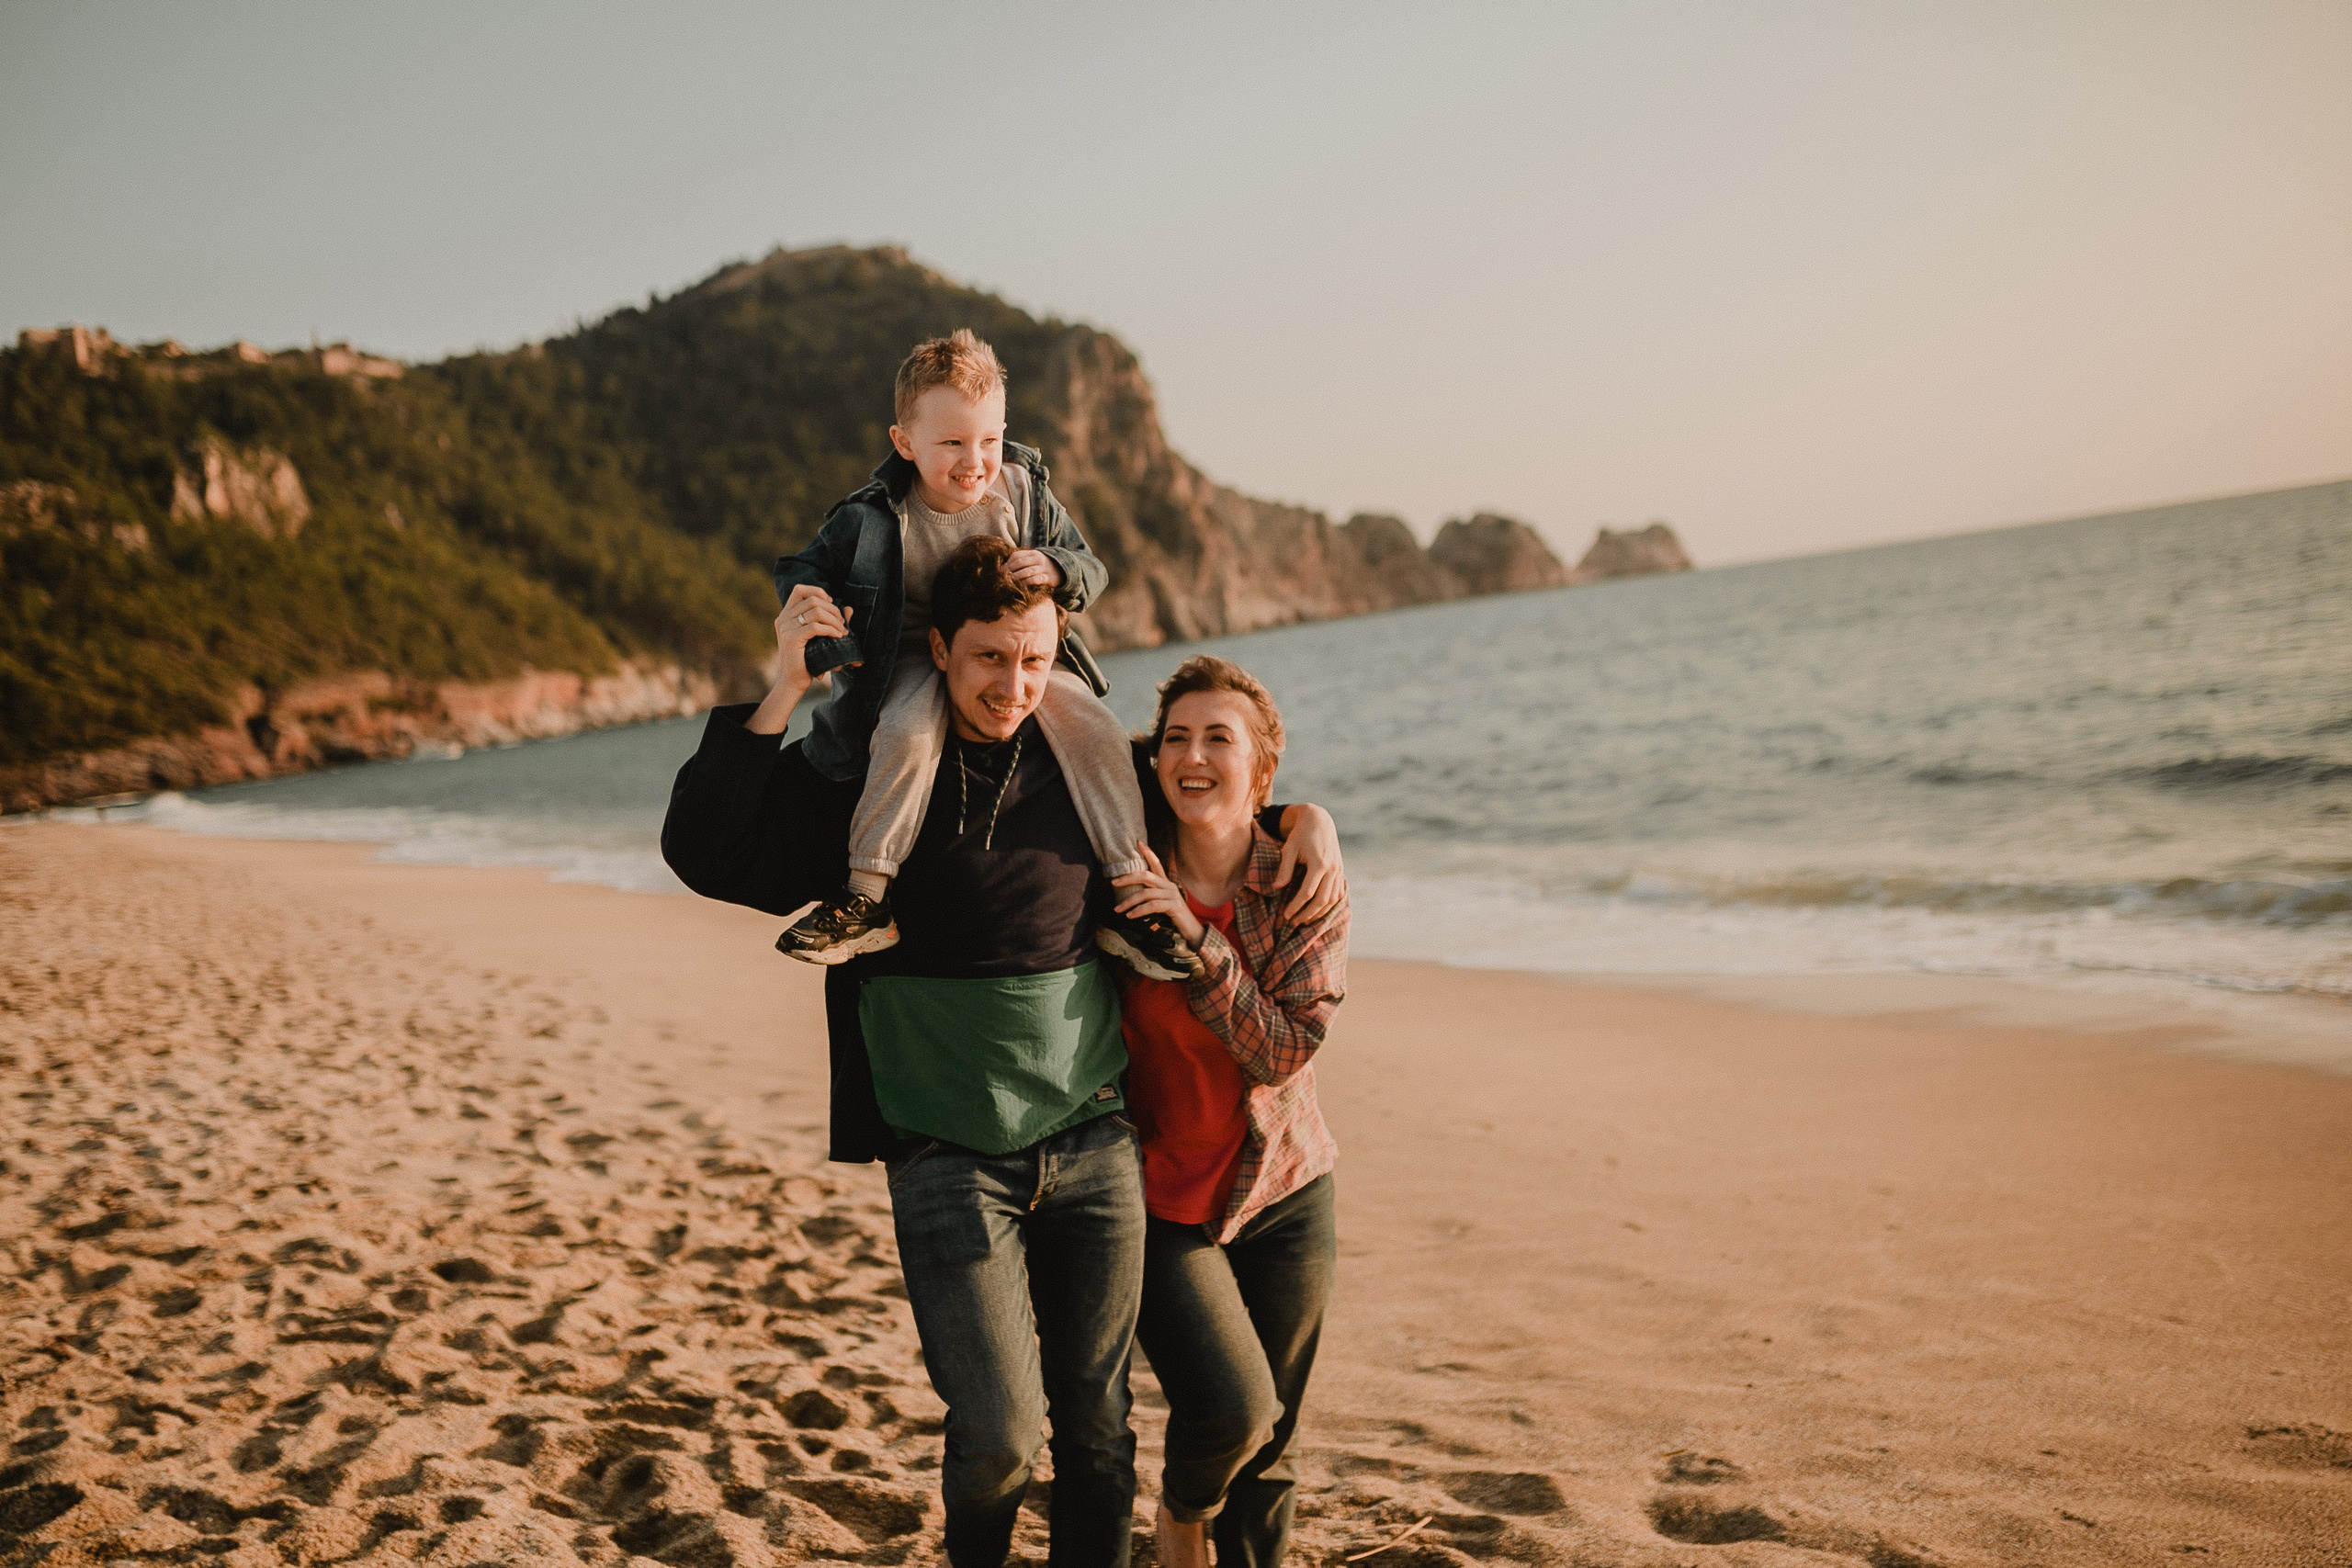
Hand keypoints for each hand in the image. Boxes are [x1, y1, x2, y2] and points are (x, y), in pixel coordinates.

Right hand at [777, 584, 851, 661]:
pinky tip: (837, 636)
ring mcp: (786, 628)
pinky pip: (816, 627)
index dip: (818, 592)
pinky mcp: (792, 638)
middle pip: (812, 600)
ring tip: (842, 631)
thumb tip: (849, 608)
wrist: (792, 680)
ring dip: (834, 620)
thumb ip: (830, 621)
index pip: (799, 590)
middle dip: (832, 609)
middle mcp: (783, 618)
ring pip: (816, 611)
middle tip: (842, 622)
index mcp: (786, 615)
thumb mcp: (817, 636)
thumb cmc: (806, 658)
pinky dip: (831, 630)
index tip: (830, 603)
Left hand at [1005, 549, 1063, 589]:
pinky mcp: (1048, 578)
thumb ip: (1019, 562)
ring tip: (1010, 582)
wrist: (1061, 570)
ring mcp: (1044, 568)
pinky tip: (1021, 586)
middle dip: (1010, 571)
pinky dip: (1026, 583)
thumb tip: (1002, 569)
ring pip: (1027, 571)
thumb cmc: (1041, 567)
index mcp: (1033, 553)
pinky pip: (1035, 580)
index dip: (1007, 563)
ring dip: (1016, 577)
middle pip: (1020, 563)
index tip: (1002, 571)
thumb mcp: (1032, 560)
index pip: (1017, 556)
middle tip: (1004, 578)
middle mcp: (1038, 559)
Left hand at [1109, 840, 1205, 948]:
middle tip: (1113, 883)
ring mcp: (1171, 895)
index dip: (1148, 853)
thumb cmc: (1173, 916)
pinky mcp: (1173, 906)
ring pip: (1146, 893)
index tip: (1138, 843)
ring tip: (1117, 909)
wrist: (1191, 929)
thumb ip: (1151, 896)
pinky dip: (1139, 911)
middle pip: (1146, 875)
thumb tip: (1132, 896)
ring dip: (1129, 902)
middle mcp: (1169, 885)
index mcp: (1165, 883)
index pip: (1156, 863)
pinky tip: (1130, 916)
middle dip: (1128, 878)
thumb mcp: (1162, 903)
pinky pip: (1152, 906)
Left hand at [1274, 804, 1345, 925]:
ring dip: (1319, 913)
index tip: (1286, 915)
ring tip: (1304, 919)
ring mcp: (1338, 870)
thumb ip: (1284, 869)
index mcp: (1319, 864)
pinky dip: (1329, 905)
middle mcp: (1332, 869)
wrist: (1319, 820)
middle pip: (1322, 900)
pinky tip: (1318, 910)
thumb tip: (1276, 888)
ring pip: (1332, 900)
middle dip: (1307, 914)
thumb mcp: (1289, 849)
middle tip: (1294, 922)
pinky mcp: (1340, 871)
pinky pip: (1338, 893)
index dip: (1296, 906)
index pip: (1307, 893)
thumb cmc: (1300, 835)